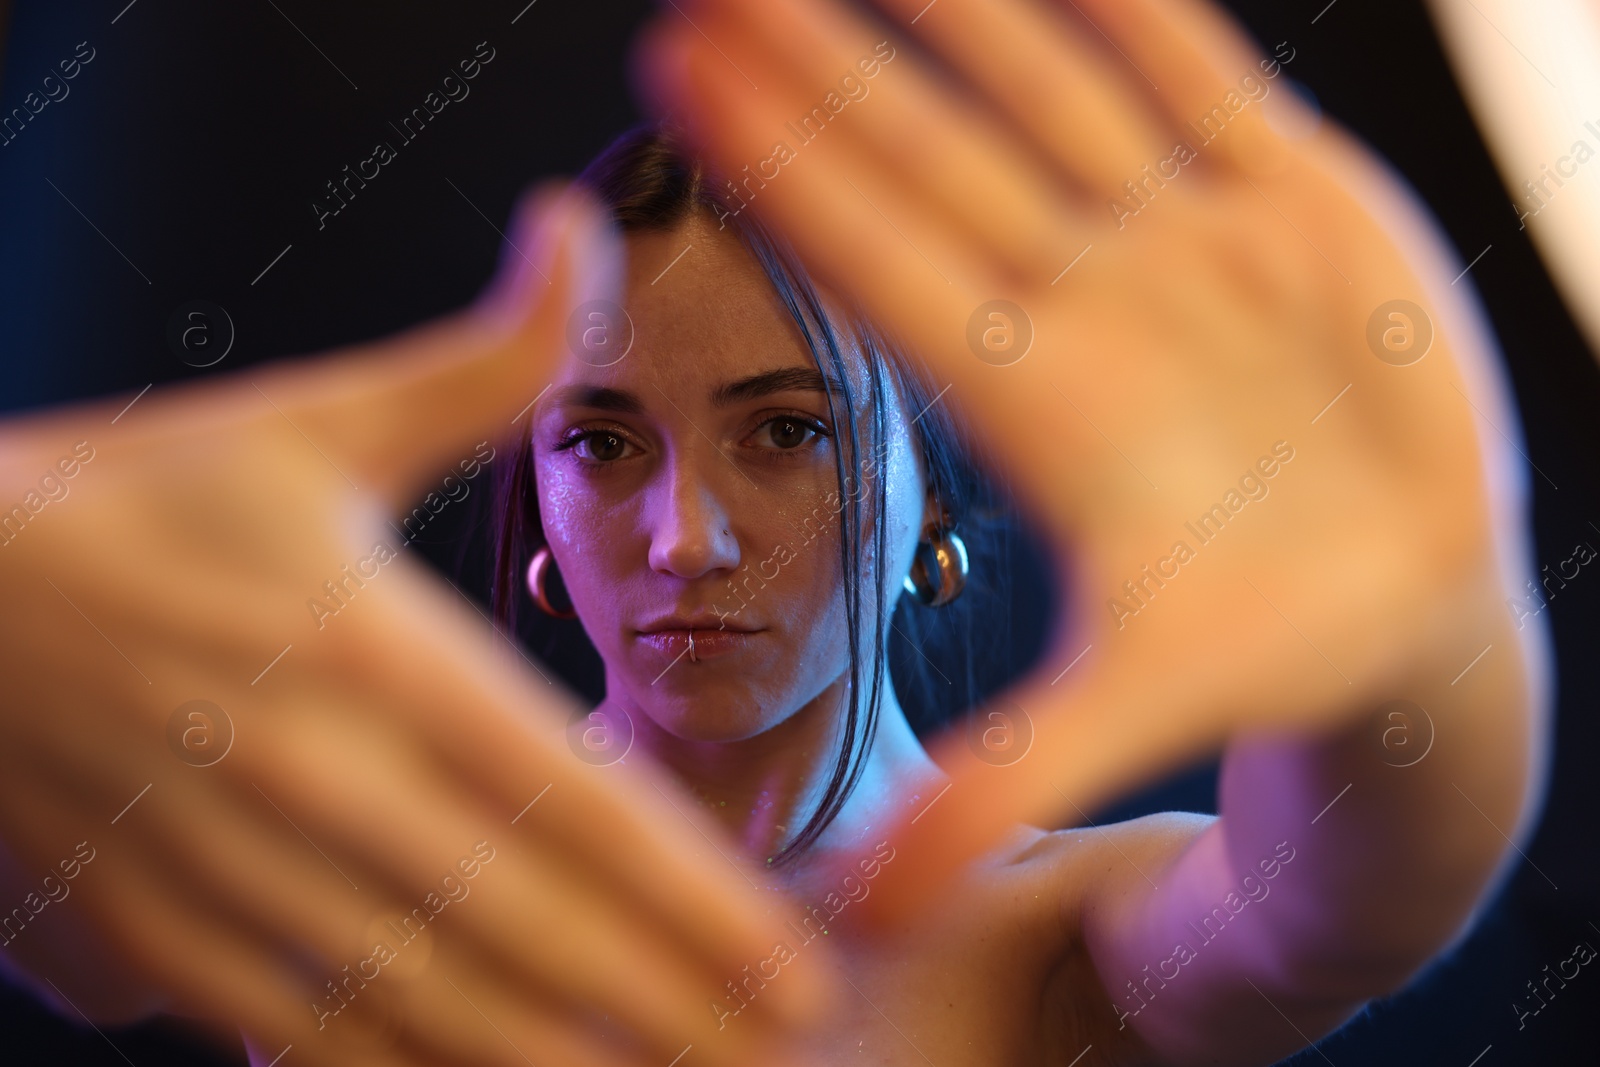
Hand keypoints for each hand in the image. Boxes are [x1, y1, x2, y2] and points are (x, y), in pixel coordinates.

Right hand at [0, 184, 828, 1065]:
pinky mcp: (160, 941)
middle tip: (786, 1046)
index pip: (568, 800)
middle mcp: (317, 781)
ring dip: (557, 1056)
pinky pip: (306, 1036)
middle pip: (524, 922)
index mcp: (372, 655)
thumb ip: (475, 359)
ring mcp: (235, 877)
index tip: (794, 962)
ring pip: (427, 1005)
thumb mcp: (312, 419)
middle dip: (667, 998)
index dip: (690, 894)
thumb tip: (579, 234)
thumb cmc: (139, 499)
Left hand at [638, 0, 1531, 911]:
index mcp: (1033, 399)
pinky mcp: (1295, 201)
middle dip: (835, 56)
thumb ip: (997, 790)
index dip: (790, 162)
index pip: (882, 257)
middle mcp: (1092, 300)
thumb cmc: (1253, 655)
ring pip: (1055, 87)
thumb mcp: (1124, 716)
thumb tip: (857, 916)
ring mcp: (1188, 240)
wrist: (1397, 606)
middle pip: (938, 150)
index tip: (680, 67)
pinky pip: (1205, 73)